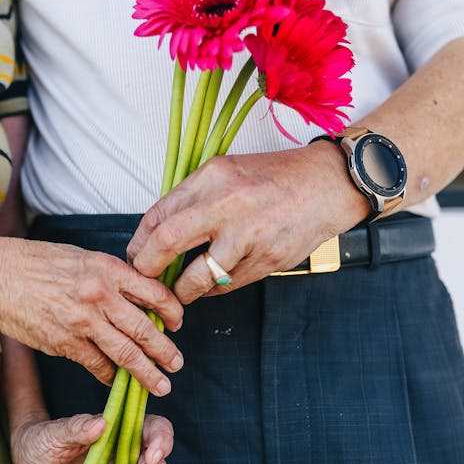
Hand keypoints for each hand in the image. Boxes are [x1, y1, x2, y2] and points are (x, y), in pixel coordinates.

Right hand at [0, 237, 183, 395]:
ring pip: (126, 353)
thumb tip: (135, 294)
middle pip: (145, 329)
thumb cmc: (32, 262)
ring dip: (147, 372)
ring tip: (160, 384)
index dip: (171, 311)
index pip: (154, 292)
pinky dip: (110, 375)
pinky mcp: (65, 344)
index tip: (177, 323)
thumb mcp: (79, 256)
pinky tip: (116, 381)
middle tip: (176, 364)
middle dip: (165, 351)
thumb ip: (109, 275)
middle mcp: (100, 295)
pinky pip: (97, 365)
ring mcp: (83, 322)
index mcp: (107, 268)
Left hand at [126, 142, 368, 302]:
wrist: (328, 185)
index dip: (139, 242)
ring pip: (197, 278)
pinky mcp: (267, 260)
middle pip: (167, 242)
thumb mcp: (227, 171)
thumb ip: (192, 198)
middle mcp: (228, 204)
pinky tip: (214, 282)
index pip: (158, 214)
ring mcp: (249, 234)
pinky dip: (213, 289)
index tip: (136, 256)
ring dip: (181, 291)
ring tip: (179, 291)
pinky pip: (226, 286)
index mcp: (212, 177)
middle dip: (148, 268)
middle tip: (145, 280)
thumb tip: (154, 234)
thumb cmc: (274, 178)